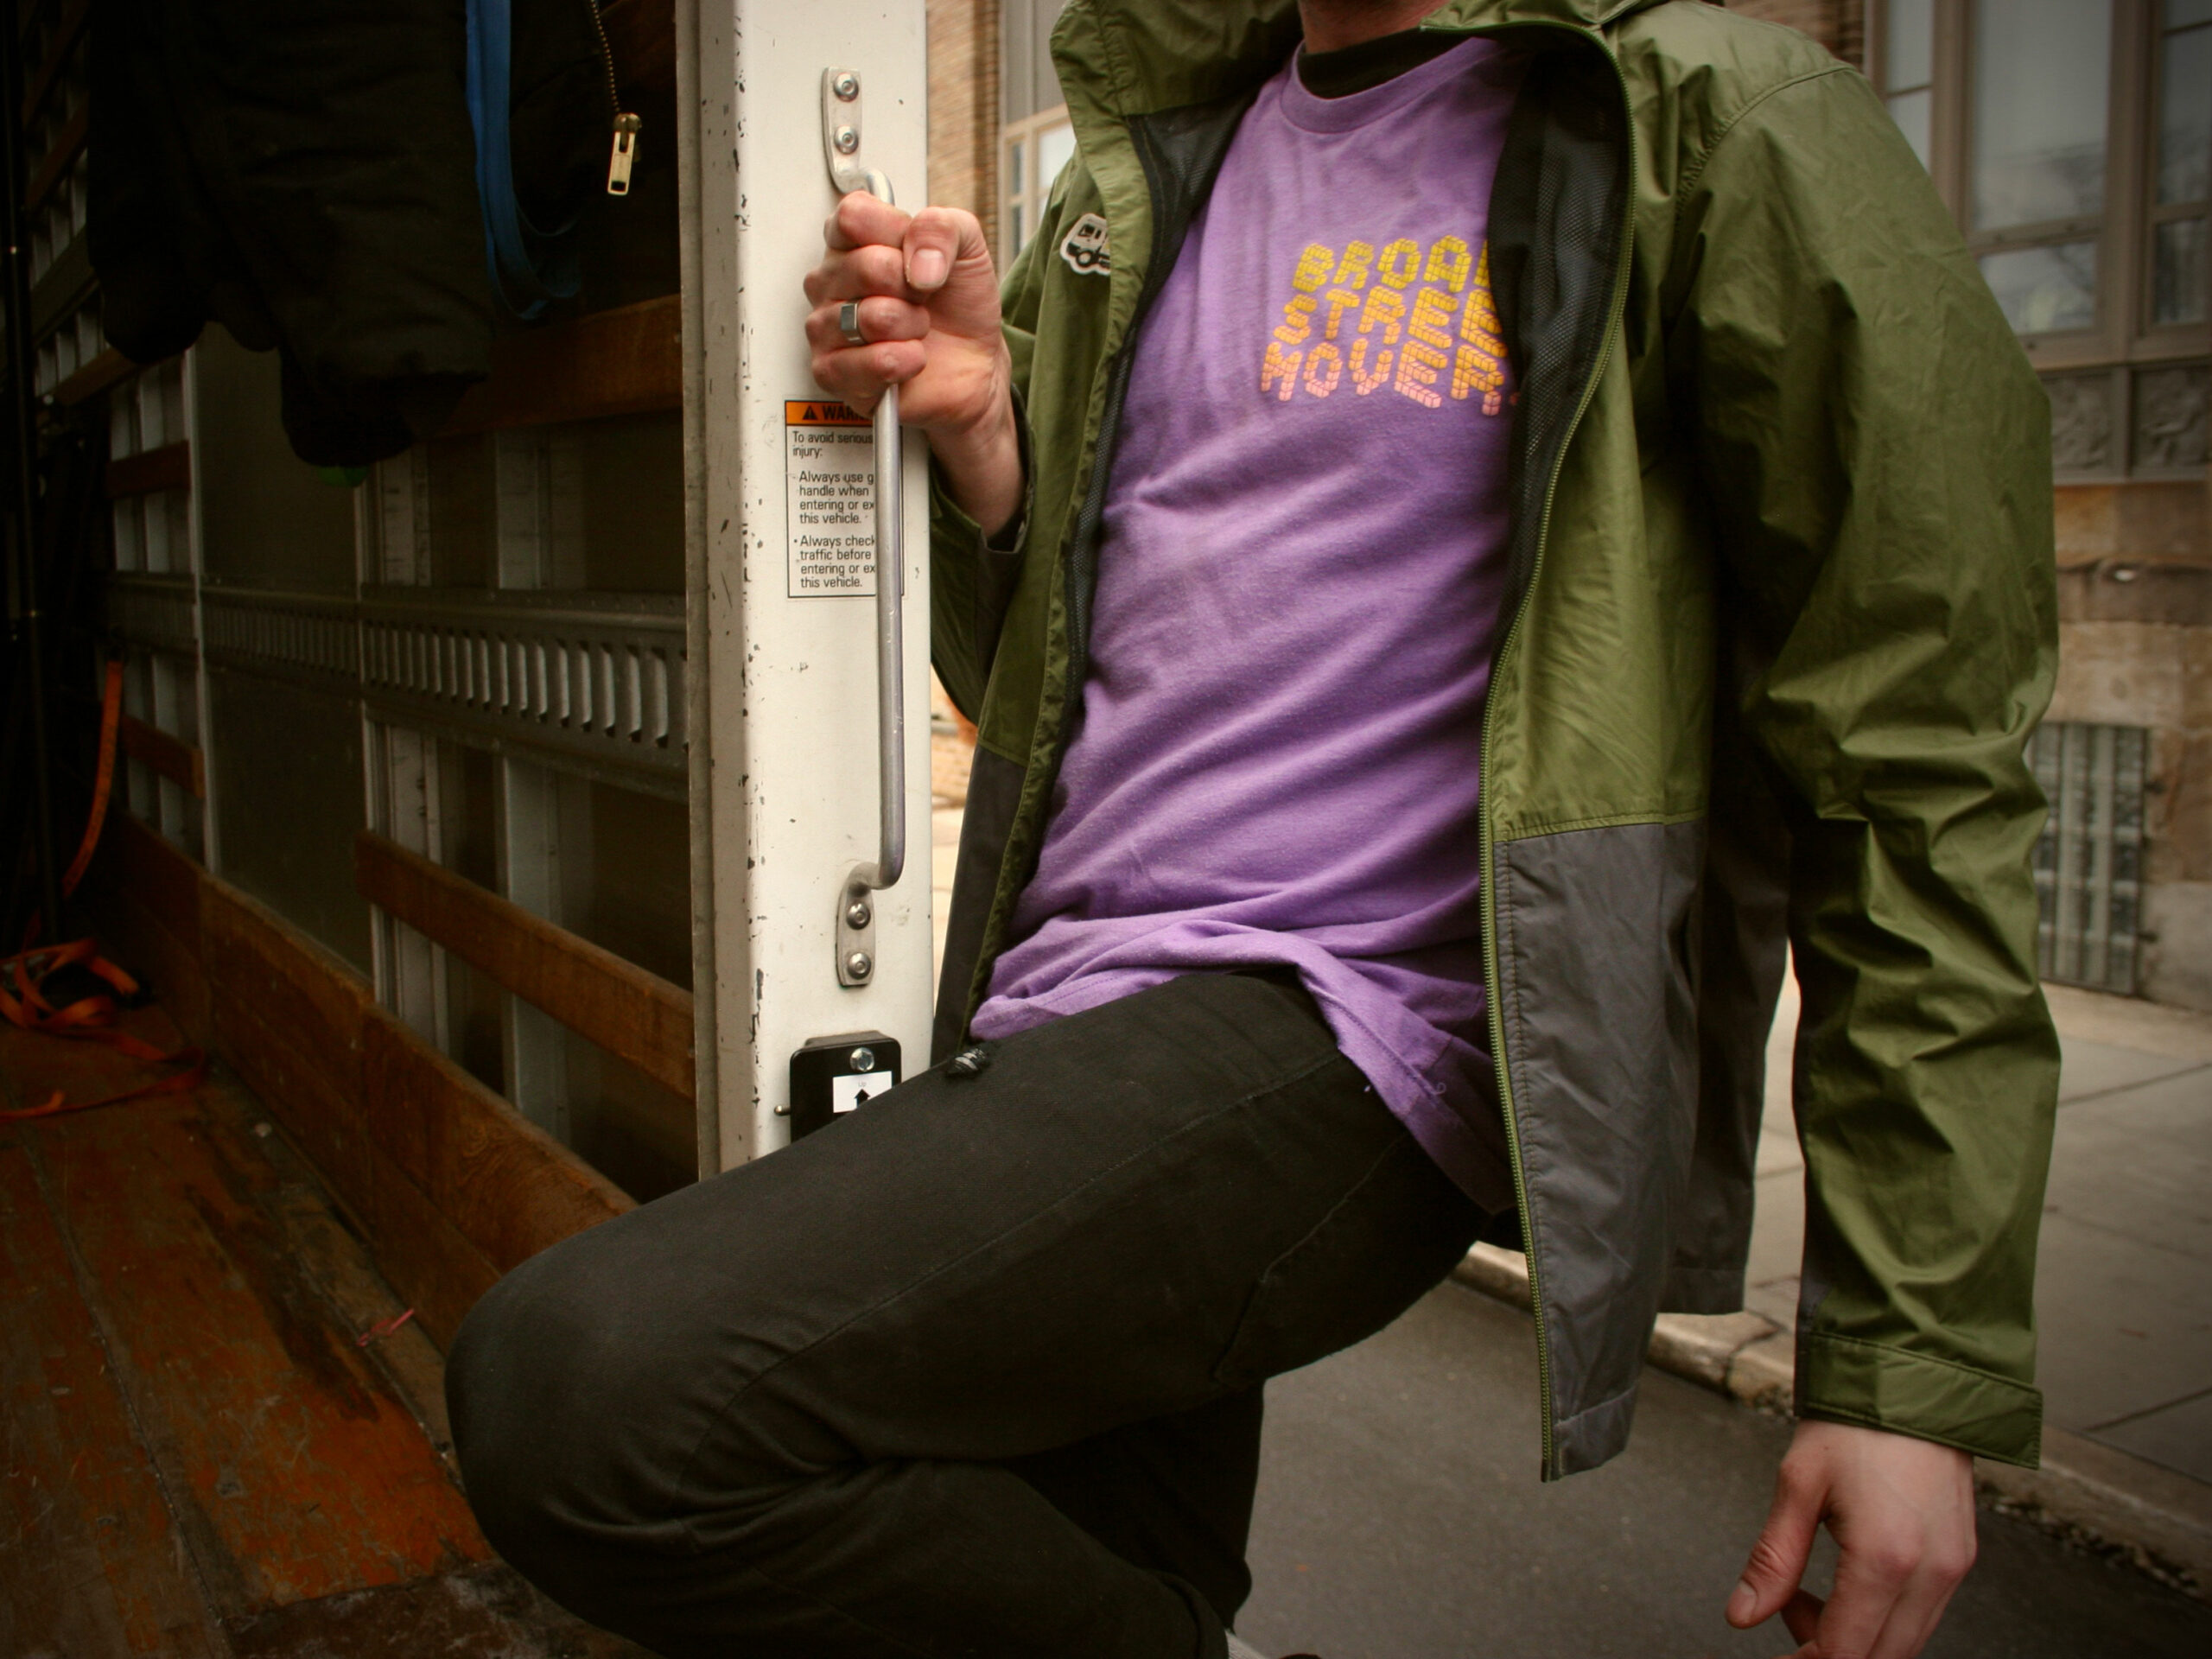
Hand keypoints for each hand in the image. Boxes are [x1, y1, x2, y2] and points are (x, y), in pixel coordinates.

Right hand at [803, 194, 1020, 533]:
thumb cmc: (969, 315)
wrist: (984, 377)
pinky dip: (881, 362)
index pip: (845, 217)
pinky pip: (840, 369)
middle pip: (838, 265)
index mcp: (867, 247)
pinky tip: (908, 360)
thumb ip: (942, 228)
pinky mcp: (848, 383)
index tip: (911, 250)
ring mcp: (840, 338)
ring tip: (918, 330)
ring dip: (887, 321)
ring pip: (832, 317)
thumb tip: (915, 255)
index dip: (879, 230)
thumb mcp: (971, 249)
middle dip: (888, 278)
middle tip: (920, 294)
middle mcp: (844, 290)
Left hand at [1727, 1420, 1976, 1658]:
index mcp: (1886, 1558)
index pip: (1845, 1651)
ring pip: (1906, 1644)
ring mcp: (1953, 1567)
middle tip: (1788, 1610)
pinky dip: (1882, 1617)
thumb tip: (1743, 1614)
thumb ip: (1771, 1559)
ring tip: (1811, 1592)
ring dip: (1857, 1637)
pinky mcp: (1961, 1557)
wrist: (1913, 1378)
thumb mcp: (1798, 1486)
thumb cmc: (1856, 1422)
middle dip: (1828, 1652)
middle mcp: (1931, 1572)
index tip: (1775, 1656)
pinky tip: (1848, 1582)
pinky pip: (1923, 1615)